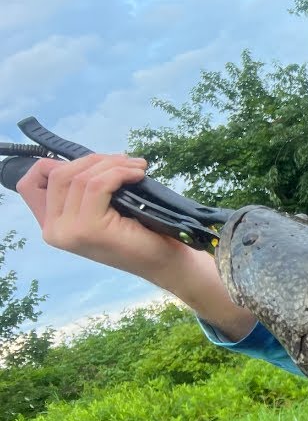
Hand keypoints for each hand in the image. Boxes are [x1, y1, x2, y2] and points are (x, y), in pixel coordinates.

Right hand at [16, 154, 188, 278]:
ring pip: (80, 177)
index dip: (55, 164)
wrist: (165, 262)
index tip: (92, 163)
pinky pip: (97, 185)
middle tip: (125, 161)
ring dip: (112, 164)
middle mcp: (53, 230)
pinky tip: (138, 174)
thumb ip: (83, 189)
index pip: (29, 184)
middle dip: (94, 160)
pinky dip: (119, 173)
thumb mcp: (104, 208)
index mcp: (51, 225)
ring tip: (137, 167)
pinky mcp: (89, 229)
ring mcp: (68, 231)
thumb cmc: (140, 233)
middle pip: (58, 174)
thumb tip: (86, 159)